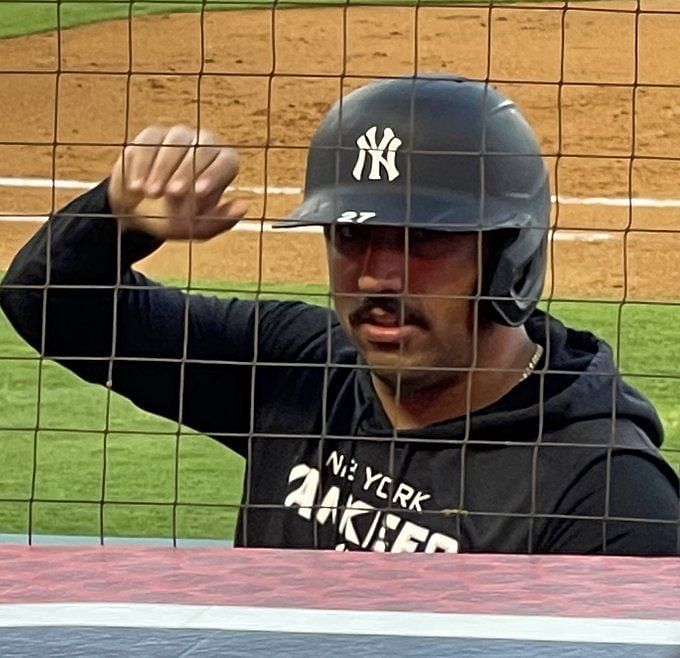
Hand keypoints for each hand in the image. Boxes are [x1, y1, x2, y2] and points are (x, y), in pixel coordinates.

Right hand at [108, 125, 247, 239]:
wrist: (139, 216)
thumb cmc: (177, 220)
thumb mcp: (198, 228)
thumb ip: (221, 220)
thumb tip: (243, 207)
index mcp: (223, 165)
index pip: (226, 162)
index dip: (213, 175)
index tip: (198, 193)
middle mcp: (204, 145)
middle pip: (201, 149)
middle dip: (186, 171)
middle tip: (172, 194)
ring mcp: (177, 137)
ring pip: (174, 142)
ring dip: (162, 168)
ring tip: (152, 193)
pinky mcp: (150, 137)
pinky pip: (148, 143)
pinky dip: (141, 165)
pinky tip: (136, 186)